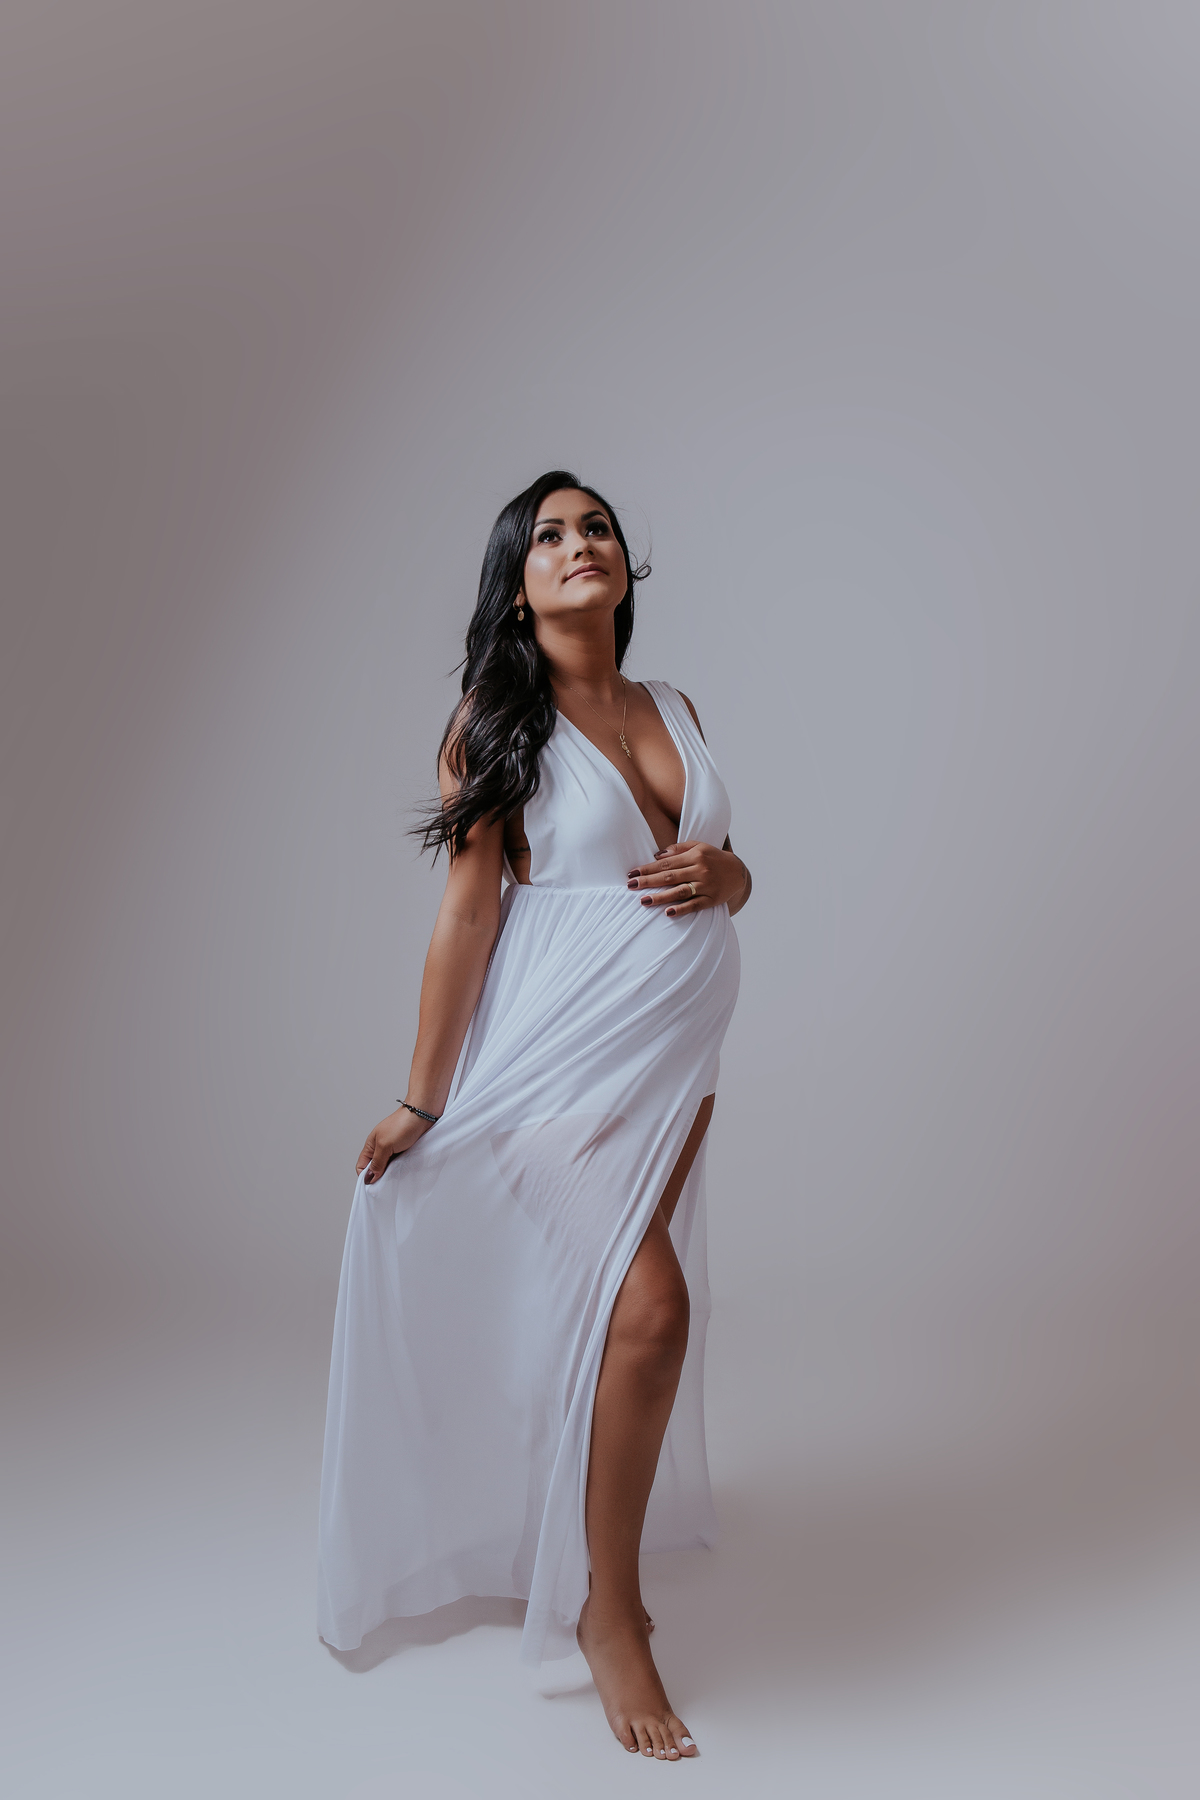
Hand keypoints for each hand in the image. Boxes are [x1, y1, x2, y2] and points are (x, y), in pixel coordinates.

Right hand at [356, 1106, 432, 1183]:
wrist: (424, 1113)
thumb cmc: (403, 1124)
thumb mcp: (385, 1145)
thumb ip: (377, 1162)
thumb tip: (369, 1178)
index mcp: (371, 1144)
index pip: (362, 1165)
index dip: (366, 1176)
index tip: (374, 1186)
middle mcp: (381, 1147)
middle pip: (376, 1167)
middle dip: (381, 1176)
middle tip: (388, 1183)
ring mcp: (394, 1148)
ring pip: (389, 1166)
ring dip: (393, 1172)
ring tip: (399, 1175)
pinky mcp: (406, 1148)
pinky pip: (401, 1162)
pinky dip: (403, 1167)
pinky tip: (407, 1169)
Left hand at [627, 841, 748, 916]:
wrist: (738, 872)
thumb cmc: (713, 858)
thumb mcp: (698, 846)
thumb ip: (678, 849)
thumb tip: (657, 856)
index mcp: (695, 855)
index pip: (666, 863)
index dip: (648, 868)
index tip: (632, 873)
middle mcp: (700, 870)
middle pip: (670, 877)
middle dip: (649, 881)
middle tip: (631, 886)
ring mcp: (706, 886)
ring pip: (680, 892)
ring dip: (661, 897)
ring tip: (644, 901)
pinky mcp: (712, 899)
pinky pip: (695, 905)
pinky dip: (681, 909)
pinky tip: (668, 913)